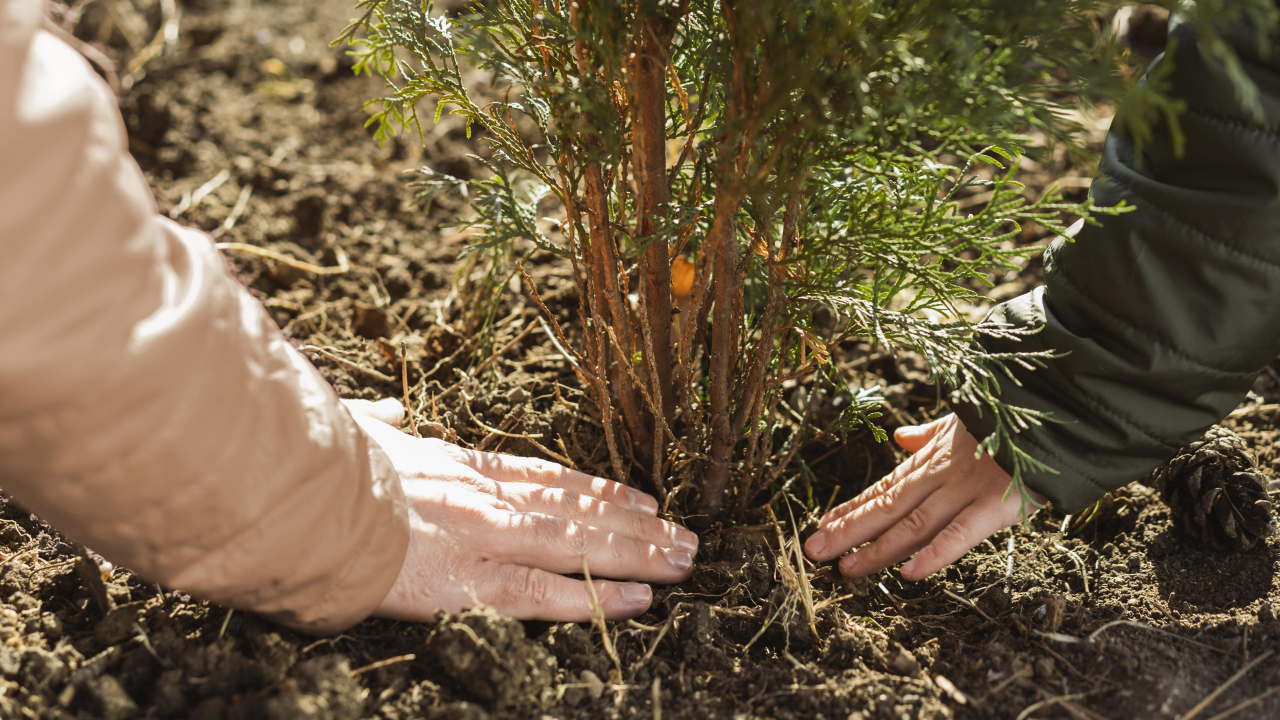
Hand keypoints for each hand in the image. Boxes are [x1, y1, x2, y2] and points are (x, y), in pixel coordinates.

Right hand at [342, 399, 695, 621]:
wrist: (289, 496)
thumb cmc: (316, 464)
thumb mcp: (354, 431)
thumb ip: (379, 424)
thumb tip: (388, 412)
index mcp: (458, 466)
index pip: (545, 478)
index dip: (599, 490)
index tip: (641, 497)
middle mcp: (483, 498)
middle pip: (576, 511)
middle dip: (636, 525)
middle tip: (686, 534)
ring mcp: (481, 538)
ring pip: (576, 546)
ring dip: (637, 554)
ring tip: (684, 560)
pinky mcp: (467, 582)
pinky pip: (545, 593)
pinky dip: (595, 597)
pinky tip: (639, 600)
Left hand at [804, 414, 1042, 580]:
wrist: (1055, 404)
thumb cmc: (1011, 417)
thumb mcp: (964, 421)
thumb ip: (930, 434)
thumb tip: (902, 437)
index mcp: (932, 459)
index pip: (883, 489)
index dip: (851, 510)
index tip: (820, 527)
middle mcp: (940, 475)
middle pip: (886, 507)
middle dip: (847, 531)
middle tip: (811, 552)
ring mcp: (966, 490)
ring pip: (912, 524)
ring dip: (876, 548)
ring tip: (845, 568)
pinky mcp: (998, 504)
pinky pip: (961, 533)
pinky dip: (935, 554)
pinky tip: (908, 574)